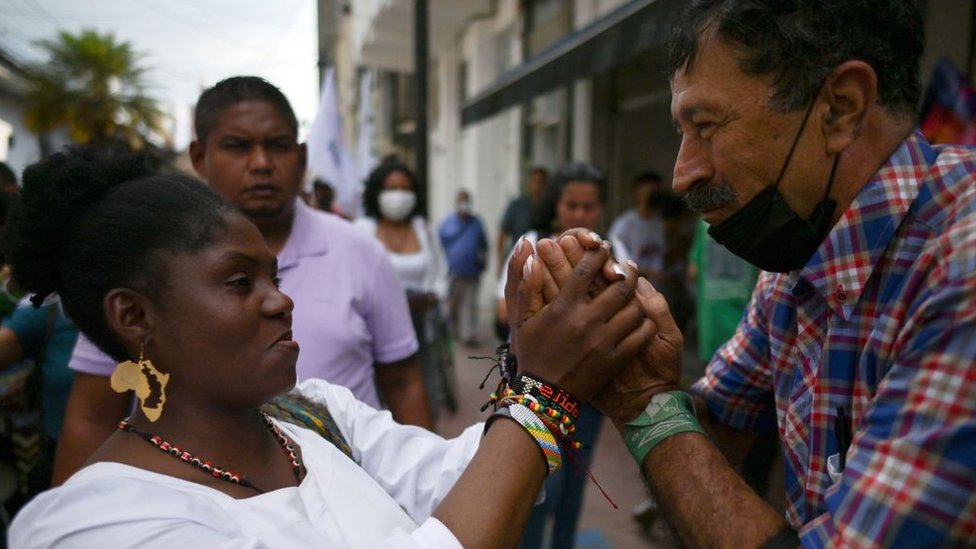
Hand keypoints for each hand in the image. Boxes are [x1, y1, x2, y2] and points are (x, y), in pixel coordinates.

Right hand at [537, 232, 683, 426]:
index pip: (586, 269)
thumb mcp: (522, 319)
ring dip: (638, 297)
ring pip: (634, 309)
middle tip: (628, 266)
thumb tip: (529, 247)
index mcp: (563, 307)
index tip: (603, 247)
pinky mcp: (615, 359)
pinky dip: (646, 323)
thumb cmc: (532, 353)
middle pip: (619, 286)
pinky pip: (641, 335)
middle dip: (627, 271)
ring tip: (637, 291)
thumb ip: (526, 283)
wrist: (544, 395)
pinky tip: (643, 317)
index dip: (598, 253)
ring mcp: (603, 341)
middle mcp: (586, 321)